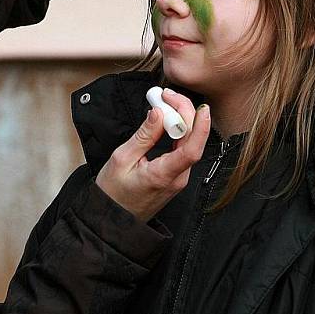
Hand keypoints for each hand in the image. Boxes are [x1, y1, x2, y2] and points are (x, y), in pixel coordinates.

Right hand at [95, 90, 209, 221]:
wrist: (113, 218)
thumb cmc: (113, 192)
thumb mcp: (122, 159)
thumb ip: (143, 136)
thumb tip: (158, 113)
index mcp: (164, 176)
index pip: (192, 150)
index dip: (200, 127)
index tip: (201, 107)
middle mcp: (177, 178)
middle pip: (192, 141)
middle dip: (184, 113)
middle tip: (166, 95)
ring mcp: (178, 178)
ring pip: (189, 143)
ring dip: (181, 120)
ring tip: (165, 102)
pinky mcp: (175, 175)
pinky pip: (182, 149)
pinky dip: (177, 130)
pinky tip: (167, 119)